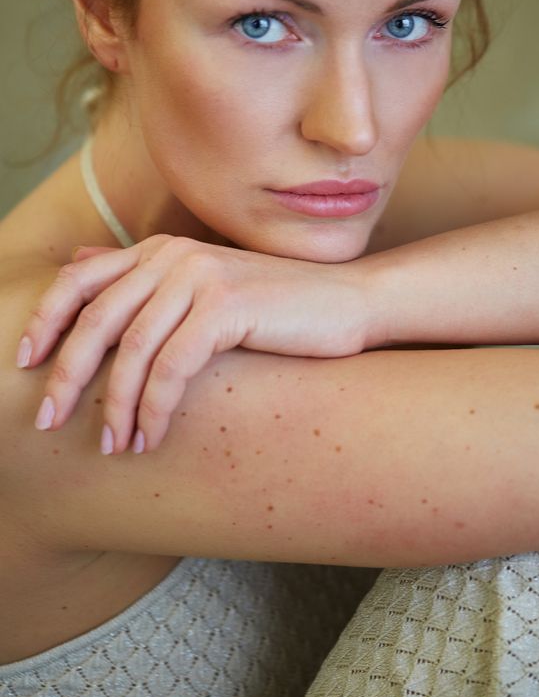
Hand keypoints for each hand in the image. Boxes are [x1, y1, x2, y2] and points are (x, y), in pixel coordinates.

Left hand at [18, 235, 373, 453]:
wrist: (348, 302)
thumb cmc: (277, 307)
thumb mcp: (205, 286)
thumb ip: (145, 277)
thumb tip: (79, 263)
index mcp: (162, 250)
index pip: (81, 280)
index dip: (45, 321)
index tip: (23, 363)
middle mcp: (174, 255)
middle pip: (96, 318)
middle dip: (67, 376)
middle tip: (48, 421)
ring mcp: (200, 277)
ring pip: (131, 349)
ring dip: (114, 405)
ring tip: (111, 446)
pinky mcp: (226, 306)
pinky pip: (172, 367)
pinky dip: (153, 408)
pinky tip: (150, 437)